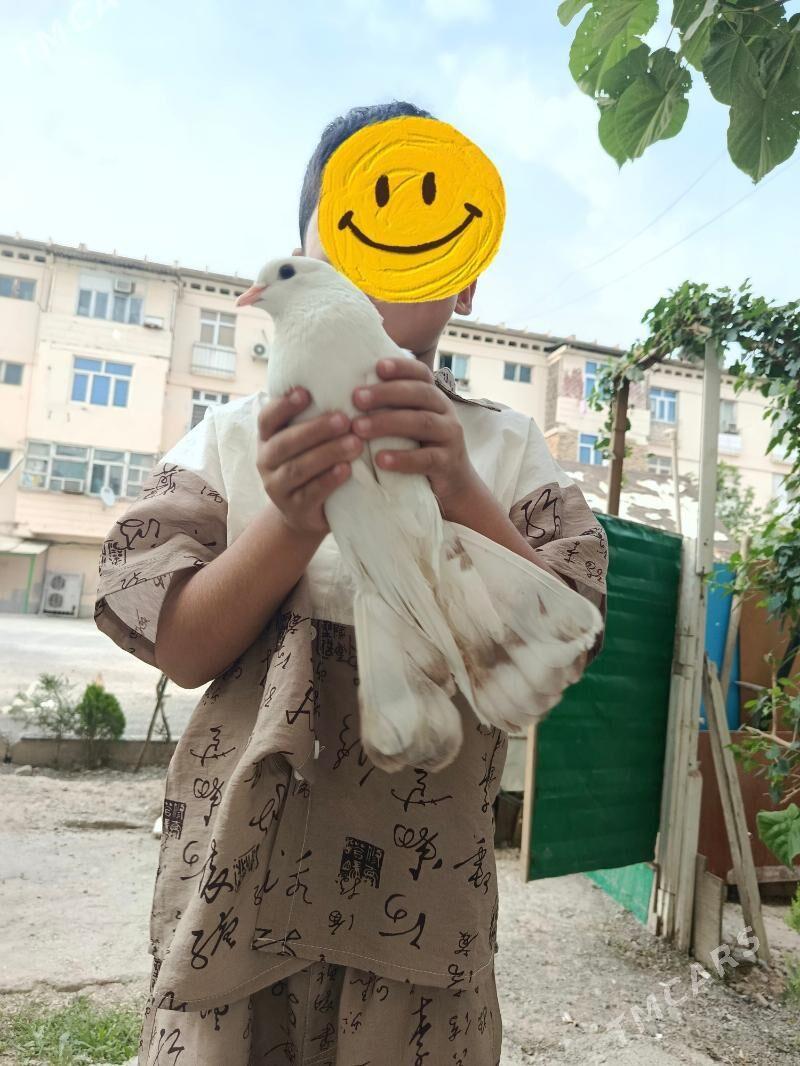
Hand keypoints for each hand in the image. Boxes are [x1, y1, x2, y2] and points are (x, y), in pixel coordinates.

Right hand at [257, 387, 363, 535]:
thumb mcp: (304, 441)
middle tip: (345, 419)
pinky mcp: (294, 510)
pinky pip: (310, 494)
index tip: (306, 392)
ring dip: (327, 454)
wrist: (304, 513)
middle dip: (315, 430)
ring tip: (355, 443)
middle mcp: (266, 461)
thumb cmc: (310, 464)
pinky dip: (328, 481)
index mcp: (268, 438)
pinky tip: (346, 470)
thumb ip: (312, 417)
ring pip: (298, 469)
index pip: (267, 419)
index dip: (283, 406)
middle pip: (285, 443)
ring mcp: (277, 488)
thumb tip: (344, 379)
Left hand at [351, 358, 476, 508]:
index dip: (402, 367)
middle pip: (419, 394)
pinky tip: (380, 460)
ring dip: (388, 423)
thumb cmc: (420, 449)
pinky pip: (426, 458)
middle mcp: (445, 411)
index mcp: (433, 397)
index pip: (421, 374)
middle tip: (356, 398)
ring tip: (359, 428)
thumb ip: (389, 407)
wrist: (453, 484)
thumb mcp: (408, 423)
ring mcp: (450, 436)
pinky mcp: (448, 463)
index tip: (377, 366)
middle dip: (386, 393)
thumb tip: (349, 390)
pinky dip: (403, 458)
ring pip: (422, 423)